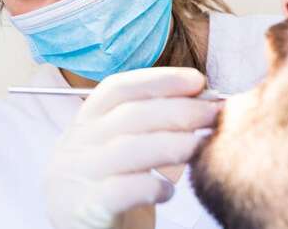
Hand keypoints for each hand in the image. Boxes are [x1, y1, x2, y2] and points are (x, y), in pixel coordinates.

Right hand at [45, 67, 220, 228]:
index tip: (197, 80)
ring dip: (172, 144)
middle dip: (178, 110)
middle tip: (213, 113)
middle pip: (129, 115)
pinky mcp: (85, 208)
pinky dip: (151, 186)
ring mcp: (76, 177)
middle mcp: (74, 145)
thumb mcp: (123, 150)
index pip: (117, 88)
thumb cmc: (113, 189)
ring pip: (128, 149)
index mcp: (83, 124)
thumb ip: (150, 125)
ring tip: (199, 146)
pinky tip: (169, 191)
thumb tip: (203, 98)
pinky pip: (122, 190)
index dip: (158, 80)